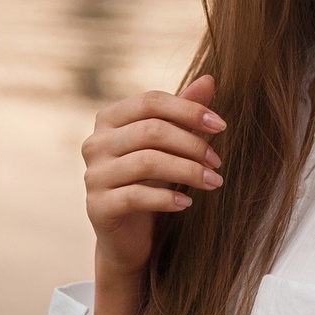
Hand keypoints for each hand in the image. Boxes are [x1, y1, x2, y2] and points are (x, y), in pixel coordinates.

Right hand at [83, 75, 224, 283]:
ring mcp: (93, 175)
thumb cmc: (152, 181)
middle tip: (217, 162)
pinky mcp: (97, 207)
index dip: (188, 110)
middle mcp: (95, 143)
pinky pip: (136, 196)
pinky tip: (188, 203)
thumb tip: (209, 79)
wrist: (131, 234)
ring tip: (213, 181)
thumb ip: (184, 113)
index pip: (150, 101)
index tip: (221, 126)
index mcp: (110, 119)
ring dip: (187, 171)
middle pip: (150, 131)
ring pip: (146, 163)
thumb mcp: (170, 146)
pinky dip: (167, 199)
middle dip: (191, 144)